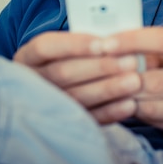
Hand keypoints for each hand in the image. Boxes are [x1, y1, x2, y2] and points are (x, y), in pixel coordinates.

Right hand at [13, 31, 142, 122]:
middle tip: (131, 61)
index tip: (104, 43)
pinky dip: (109, 111)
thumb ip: (86, 43)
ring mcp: (43, 105)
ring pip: (75, 97)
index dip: (75, 45)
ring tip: (135, 81)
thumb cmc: (68, 60)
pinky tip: (129, 105)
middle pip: (63, 72)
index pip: (46, 47)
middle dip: (100, 66)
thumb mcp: (67, 48)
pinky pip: (86, 119)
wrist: (52, 91)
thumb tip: (119, 38)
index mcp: (28, 57)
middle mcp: (29, 81)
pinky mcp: (62, 125)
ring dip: (108, 89)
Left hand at [91, 26, 162, 140]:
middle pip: (153, 81)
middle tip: (96, 74)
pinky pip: (162, 124)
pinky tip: (129, 107)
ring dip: (127, 100)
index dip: (131, 40)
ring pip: (153, 108)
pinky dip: (142, 115)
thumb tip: (124, 51)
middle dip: (121, 79)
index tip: (104, 42)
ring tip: (108, 93)